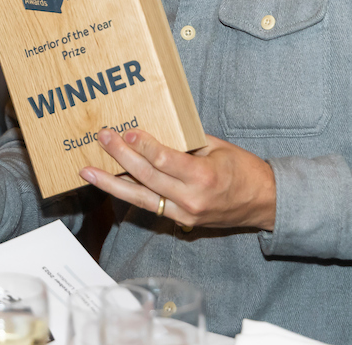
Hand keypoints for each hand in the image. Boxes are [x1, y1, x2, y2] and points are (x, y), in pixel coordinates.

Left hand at [79, 129, 275, 230]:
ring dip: (111, 184)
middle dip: (120, 157)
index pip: (164, 161)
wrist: (264, 203)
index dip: (143, 146)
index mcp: (203, 177)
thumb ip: (186, 142)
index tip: (126, 132)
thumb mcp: (218, 147)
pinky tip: (109, 184)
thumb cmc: (244, 170)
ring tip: (87, 171)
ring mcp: (184, 214)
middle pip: (147, 178)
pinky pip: (149, 206)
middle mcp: (191, 199)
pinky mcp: (180, 221)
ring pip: (140, 198)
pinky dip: (127, 194)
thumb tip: (153, 129)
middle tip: (102, 139)